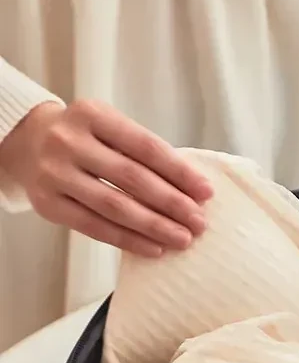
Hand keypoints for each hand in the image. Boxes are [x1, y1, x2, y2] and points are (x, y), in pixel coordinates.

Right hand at [0, 99, 212, 256]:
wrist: (28, 144)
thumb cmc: (85, 138)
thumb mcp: (109, 128)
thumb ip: (143, 152)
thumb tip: (192, 189)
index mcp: (93, 115)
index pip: (145, 146)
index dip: (179, 171)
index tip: (206, 192)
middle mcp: (70, 142)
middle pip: (132, 178)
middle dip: (171, 203)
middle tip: (199, 222)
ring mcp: (55, 174)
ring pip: (114, 206)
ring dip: (154, 226)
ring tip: (182, 238)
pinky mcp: (48, 204)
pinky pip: (94, 227)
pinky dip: (127, 240)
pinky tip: (153, 248)